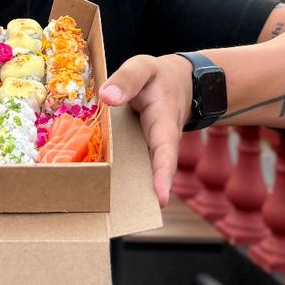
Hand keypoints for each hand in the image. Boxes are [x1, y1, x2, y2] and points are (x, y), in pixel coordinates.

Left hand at [99, 54, 192, 207]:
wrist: (179, 83)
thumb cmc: (158, 77)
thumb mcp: (143, 68)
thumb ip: (127, 80)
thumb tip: (107, 97)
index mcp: (164, 123)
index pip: (165, 150)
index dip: (163, 174)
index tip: (161, 197)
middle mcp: (161, 143)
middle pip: (157, 171)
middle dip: (150, 192)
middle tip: (139, 216)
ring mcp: (152, 150)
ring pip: (145, 172)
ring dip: (135, 191)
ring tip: (118, 214)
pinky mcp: (142, 151)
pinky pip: (134, 166)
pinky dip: (123, 178)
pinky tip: (104, 192)